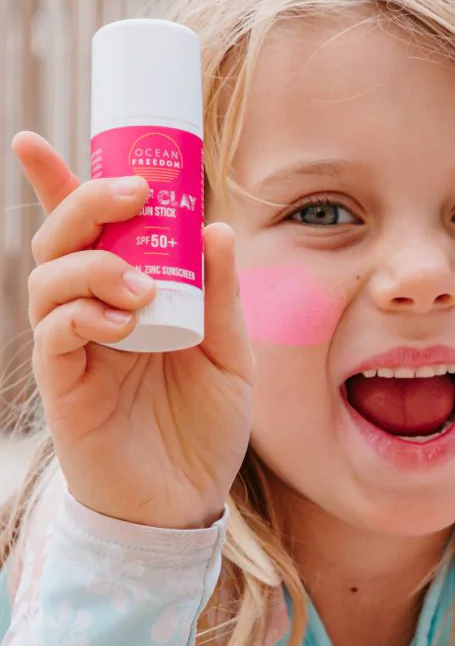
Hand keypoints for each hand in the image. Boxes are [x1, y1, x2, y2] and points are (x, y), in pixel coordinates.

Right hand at [14, 131, 253, 528]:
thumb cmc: (203, 428)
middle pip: (61, 239)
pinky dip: (83, 315)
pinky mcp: (64, 385)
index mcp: (126, 294)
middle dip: (86, 202)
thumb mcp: (230, 354)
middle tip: (132, 193)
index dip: (58, 183)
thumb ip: (221, 295)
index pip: (86, 230)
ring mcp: (73, 347)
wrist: (187, 503)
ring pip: (49, 279)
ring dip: (94, 265)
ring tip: (142, 286)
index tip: (33, 142)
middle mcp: (91, 311)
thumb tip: (216, 229)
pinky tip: (120, 322)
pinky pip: (55, 334)